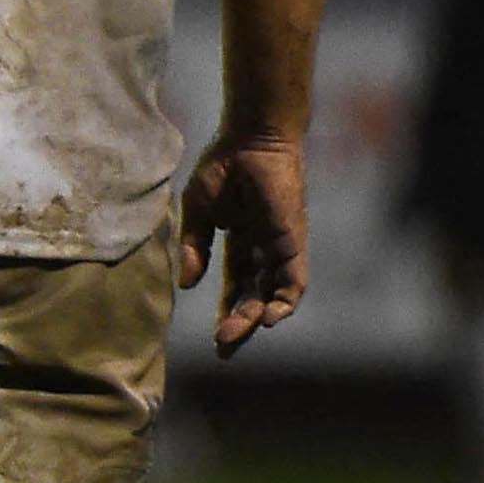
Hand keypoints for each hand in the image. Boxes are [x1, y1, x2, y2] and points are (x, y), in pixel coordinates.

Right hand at [178, 133, 309, 354]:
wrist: (251, 136)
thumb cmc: (223, 165)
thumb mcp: (197, 211)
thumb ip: (195, 247)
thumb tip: (188, 284)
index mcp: (240, 241)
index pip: (237, 287)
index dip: (227, 313)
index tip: (216, 341)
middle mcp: (263, 248)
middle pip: (254, 296)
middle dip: (240, 322)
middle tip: (224, 346)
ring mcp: (280, 245)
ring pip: (273, 292)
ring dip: (258, 316)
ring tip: (240, 334)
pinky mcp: (293, 239)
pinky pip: (295, 278)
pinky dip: (285, 300)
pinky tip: (271, 318)